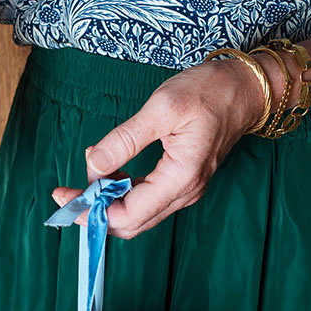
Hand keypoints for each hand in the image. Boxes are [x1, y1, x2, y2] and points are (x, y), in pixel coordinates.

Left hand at [51, 59, 265, 238]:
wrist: (246, 88)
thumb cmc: (210, 92)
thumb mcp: (162, 107)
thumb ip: (125, 139)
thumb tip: (93, 162)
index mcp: (181, 178)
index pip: (129, 214)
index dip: (92, 211)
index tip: (64, 196)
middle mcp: (184, 191)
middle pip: (131, 222)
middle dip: (94, 213)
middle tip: (65, 195)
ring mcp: (184, 188)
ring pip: (137, 212)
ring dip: (106, 201)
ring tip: (84, 176)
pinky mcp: (181, 179)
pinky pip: (146, 197)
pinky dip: (121, 189)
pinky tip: (107, 168)